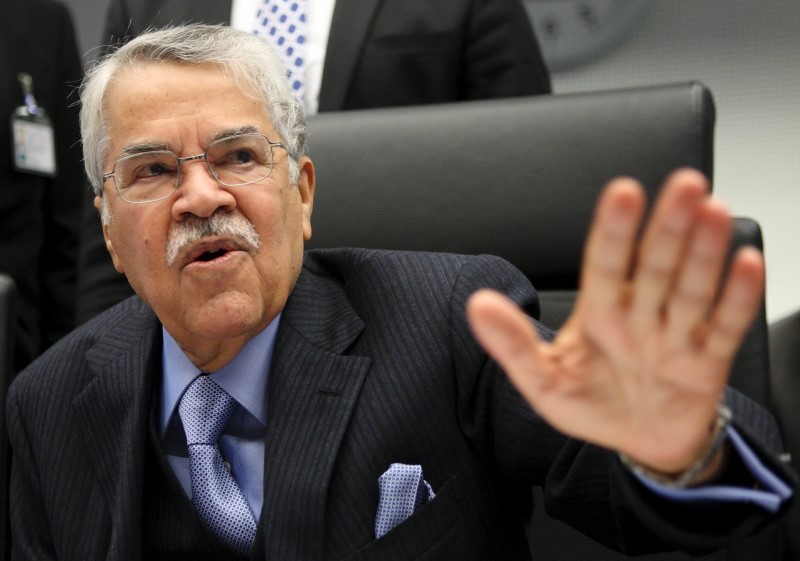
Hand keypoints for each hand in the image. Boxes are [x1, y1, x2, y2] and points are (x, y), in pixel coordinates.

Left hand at [467, 169, 763, 474]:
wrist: (638, 442)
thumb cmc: (592, 404)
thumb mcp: (543, 379)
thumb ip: (512, 344)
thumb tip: (477, 305)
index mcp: (600, 312)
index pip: (606, 263)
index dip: (615, 229)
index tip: (624, 192)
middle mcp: (640, 314)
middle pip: (655, 265)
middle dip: (669, 227)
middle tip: (685, 186)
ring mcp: (676, 335)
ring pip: (690, 288)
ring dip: (703, 252)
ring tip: (714, 214)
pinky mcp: (707, 360)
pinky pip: (725, 326)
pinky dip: (737, 298)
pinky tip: (745, 263)